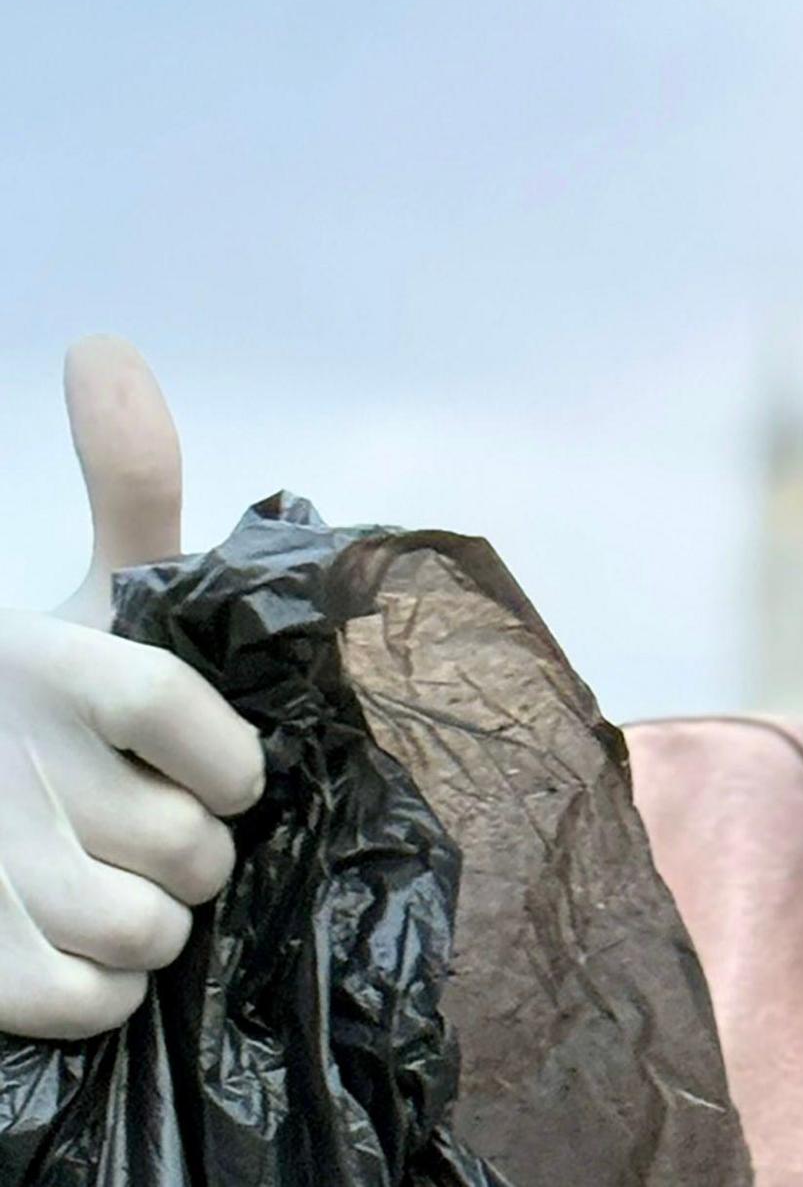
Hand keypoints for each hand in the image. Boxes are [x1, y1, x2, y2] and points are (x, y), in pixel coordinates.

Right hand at [0, 337, 264, 1039]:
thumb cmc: (43, 704)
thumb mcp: (95, 593)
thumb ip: (125, 482)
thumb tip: (101, 346)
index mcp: (40, 663)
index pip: (162, 705)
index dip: (221, 755)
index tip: (232, 773)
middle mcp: (2, 764)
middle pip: (183, 843)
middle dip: (201, 849)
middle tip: (162, 830)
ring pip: (145, 931)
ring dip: (162, 926)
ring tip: (122, 885)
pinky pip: (88, 1002)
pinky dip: (109, 992)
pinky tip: (83, 951)